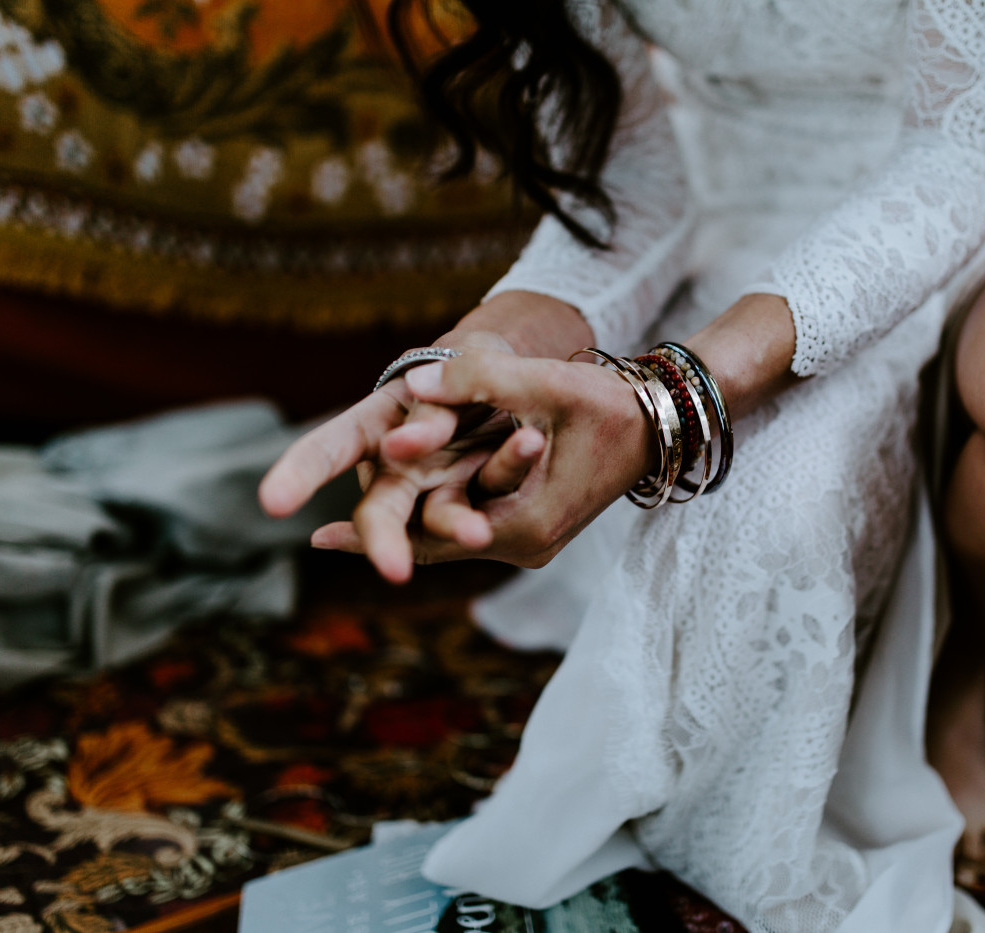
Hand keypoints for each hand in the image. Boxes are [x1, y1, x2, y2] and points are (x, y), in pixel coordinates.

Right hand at [258, 332, 543, 582]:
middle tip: (394, 569)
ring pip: (437, 520)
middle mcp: (397, 468)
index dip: (301, 473)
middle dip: (384, 538)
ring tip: (478, 533)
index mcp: (375, 424)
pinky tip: (481, 534)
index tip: (273, 504)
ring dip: (455, 526)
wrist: (515, 383)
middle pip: (380, 510)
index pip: (329, 449)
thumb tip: (407, 440)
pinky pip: (488, 511)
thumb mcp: (468, 357)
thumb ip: (450, 389)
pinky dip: (487, 521)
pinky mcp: (485, 501)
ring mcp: (439, 489)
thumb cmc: (472, 365)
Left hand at [312, 348, 655, 569]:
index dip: (379, 535)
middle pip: (439, 546)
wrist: (663, 422)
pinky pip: (470, 524)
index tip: (323, 537)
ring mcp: (530, 536)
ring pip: (453, 538)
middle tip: (320, 540)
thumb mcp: (550, 387)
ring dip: (405, 529)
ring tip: (340, 533)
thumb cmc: (615, 406)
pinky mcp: (532, 521)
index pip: (437, 536)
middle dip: (384, 539)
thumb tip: (409, 384)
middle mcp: (526, 541)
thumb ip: (480, 382)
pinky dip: (433, 518)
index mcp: (526, 521)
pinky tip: (399, 508)